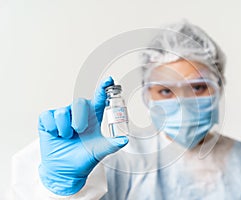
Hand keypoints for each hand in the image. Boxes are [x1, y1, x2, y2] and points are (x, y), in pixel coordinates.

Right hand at [38, 77, 127, 195]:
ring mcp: (63, 115)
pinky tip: (56, 136)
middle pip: (79, 102)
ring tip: (67, 138)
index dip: (103, 88)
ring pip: (63, 112)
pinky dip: (53, 129)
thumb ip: (112, 144)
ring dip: (65, 129)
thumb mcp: (99, 151)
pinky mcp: (47, 119)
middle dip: (79, 118)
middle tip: (79, 131)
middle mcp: (78, 113)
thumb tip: (125, 139)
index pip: (99, 98)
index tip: (110, 80)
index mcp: (93, 116)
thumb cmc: (84, 158)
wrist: (65, 171)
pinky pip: (49, 117)